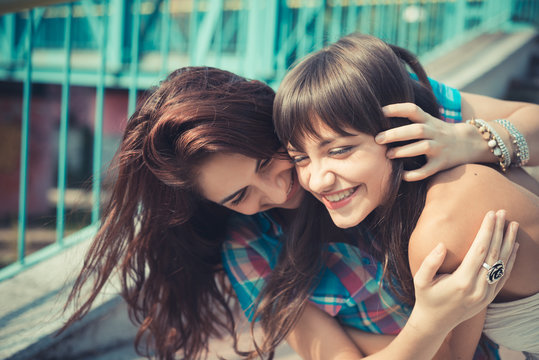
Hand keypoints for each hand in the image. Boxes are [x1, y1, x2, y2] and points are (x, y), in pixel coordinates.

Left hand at [376, 103, 478, 181]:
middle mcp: (435, 132)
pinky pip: (428, 170)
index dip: (397, 109)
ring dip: (404, 151)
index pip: (413, 110)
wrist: (469, 143)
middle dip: (396, 134)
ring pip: (423, 147)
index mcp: (429, 120)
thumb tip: (379, 115)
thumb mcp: (428, 120)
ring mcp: (440, 148)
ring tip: (388, 155)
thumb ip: (410, 118)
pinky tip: (403, 175)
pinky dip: (415, 173)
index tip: (380, 112)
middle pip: (417, 130)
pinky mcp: (442, 163)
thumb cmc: (439, 132)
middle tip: (378, 139)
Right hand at [410, 210, 517, 333]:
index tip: (490, 214)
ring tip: (513, 224)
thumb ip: (430, 262)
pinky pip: (504, 276)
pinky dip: (511, 260)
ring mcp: (486, 294)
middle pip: (494, 254)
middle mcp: (478, 288)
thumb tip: (442, 244)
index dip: (486, 230)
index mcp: (462, 281)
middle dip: (499, 231)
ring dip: (509, 242)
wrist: (435, 323)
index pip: (480, 250)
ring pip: (503, 264)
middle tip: (502, 212)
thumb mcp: (420, 280)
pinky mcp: (489, 297)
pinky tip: (514, 246)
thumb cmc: (425, 297)